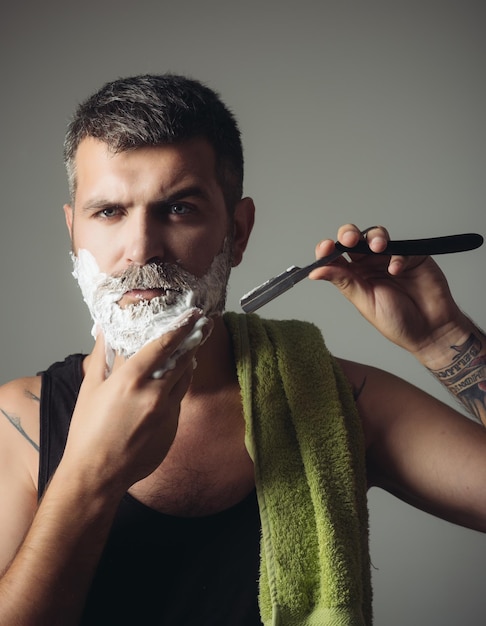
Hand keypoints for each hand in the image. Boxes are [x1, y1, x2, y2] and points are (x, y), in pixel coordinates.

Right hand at [62, 310, 212, 492]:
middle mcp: (155, 394)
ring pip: (185, 381)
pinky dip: (175, 392)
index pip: (164, 345)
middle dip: (193, 342)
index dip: (181, 327)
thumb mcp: (90, 388)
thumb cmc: (88, 432)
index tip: (192, 315)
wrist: (97, 474)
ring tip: (188, 353)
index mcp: (132, 379)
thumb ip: (101, 356)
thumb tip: (105, 333)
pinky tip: (167, 389)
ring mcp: (167, 413)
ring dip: (187, 366)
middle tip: (202, 326)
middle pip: (183, 360)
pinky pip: (178, 403)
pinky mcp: (172, 429)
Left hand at [309, 224, 468, 363]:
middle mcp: (369, 265)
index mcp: (353, 276)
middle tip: (349, 239)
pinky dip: (397, 255)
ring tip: (377, 248)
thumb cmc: (397, 322)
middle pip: (353, 239)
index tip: (325, 249)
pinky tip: (397, 269)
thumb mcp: (365, 303)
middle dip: (349, 234)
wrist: (430, 330)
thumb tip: (315, 272)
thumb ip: (344, 282)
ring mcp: (390, 258)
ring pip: (376, 236)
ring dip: (373, 238)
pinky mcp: (412, 256)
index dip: (327, 249)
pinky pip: (401, 247)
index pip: (335, 257)